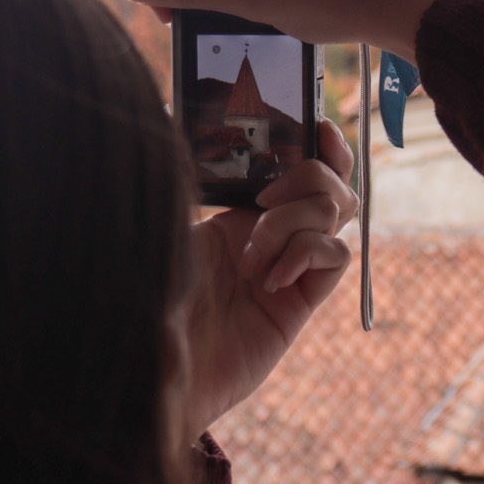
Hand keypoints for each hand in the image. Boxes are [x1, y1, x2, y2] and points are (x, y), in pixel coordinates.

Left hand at [181, 119, 357, 440]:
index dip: (318, 140)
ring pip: (335, 213)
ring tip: (253, 257)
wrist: (155, 368)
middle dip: (313, 173)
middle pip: (330, 182)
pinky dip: (309, 253)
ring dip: (296, 220)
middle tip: (268, 197)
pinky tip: (271, 278)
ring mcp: (290, 266)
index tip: (316, 124)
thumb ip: (177, 175)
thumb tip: (173, 114)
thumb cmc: (147, 296)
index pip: (297, 162)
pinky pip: (335, 257)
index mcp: (238, 208)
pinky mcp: (301, 303)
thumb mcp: (162, 224)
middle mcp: (272, 233)